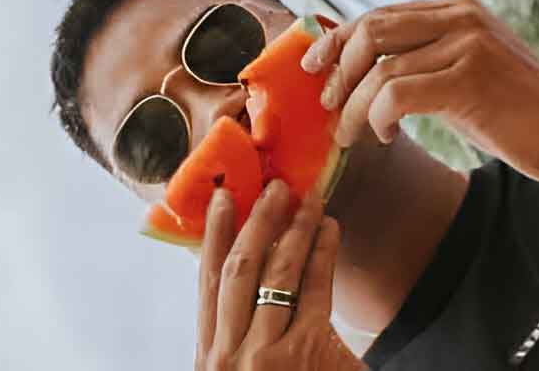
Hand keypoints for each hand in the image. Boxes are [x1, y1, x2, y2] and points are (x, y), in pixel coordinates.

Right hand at [191, 181, 363, 370]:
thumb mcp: (239, 367)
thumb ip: (238, 332)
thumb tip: (252, 271)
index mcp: (210, 351)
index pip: (209, 281)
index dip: (214, 234)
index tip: (222, 196)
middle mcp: (230, 349)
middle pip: (240, 268)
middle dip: (259, 220)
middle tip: (276, 187)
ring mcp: (266, 352)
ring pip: (278, 273)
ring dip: (296, 229)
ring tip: (310, 200)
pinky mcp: (304, 352)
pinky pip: (315, 290)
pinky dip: (323, 254)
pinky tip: (330, 231)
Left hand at [302, 0, 538, 185]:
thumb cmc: (513, 113)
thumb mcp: (464, 73)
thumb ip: (425, 59)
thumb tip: (362, 70)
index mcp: (459, 10)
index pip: (380, 15)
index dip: (338, 39)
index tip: (314, 68)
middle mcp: (462, 18)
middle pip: (372, 31)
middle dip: (338, 69)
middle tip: (328, 105)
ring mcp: (468, 45)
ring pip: (380, 70)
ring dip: (354, 107)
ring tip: (351, 134)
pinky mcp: (470, 80)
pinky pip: (397, 94)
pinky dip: (378, 117)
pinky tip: (385, 134)